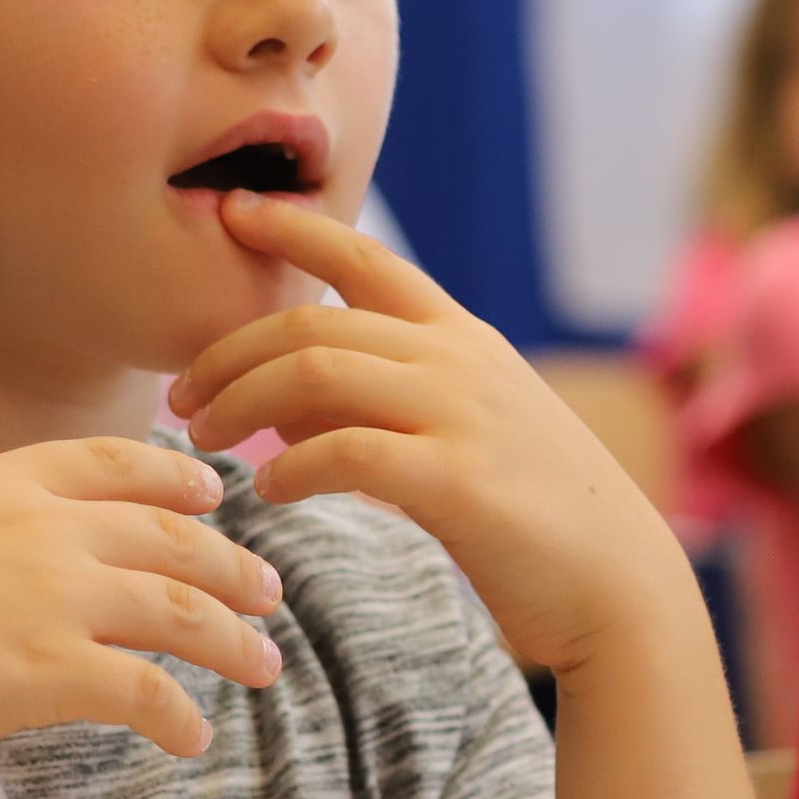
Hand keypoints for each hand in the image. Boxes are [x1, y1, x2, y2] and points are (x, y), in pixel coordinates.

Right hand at [0, 438, 283, 767]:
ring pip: (182, 610)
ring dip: (233, 640)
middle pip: (171, 535)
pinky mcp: (51, 672)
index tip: (214, 490)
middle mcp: (41, 528)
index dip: (176, 475)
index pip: (113, 462)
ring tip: (265, 666)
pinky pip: (147, 692)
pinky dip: (181, 716)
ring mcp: (52, 597)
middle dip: (231, 563)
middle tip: (269, 590)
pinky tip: (193, 739)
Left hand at [171, 192, 692, 674]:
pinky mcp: (456, 479)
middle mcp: (458, 358)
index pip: (364, 256)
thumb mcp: (461, 430)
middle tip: (180, 397)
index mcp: (460, 336)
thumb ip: (378, 402)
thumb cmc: (531, 515)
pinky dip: (289, 466)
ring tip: (203, 440)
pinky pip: (344, 452)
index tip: (232, 214)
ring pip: (315, 373)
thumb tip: (281, 402)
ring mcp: (460, 413)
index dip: (292, 228)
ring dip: (240, 401)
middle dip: (227, 352)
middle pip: (311, 322)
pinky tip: (268, 490)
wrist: (618, 584)